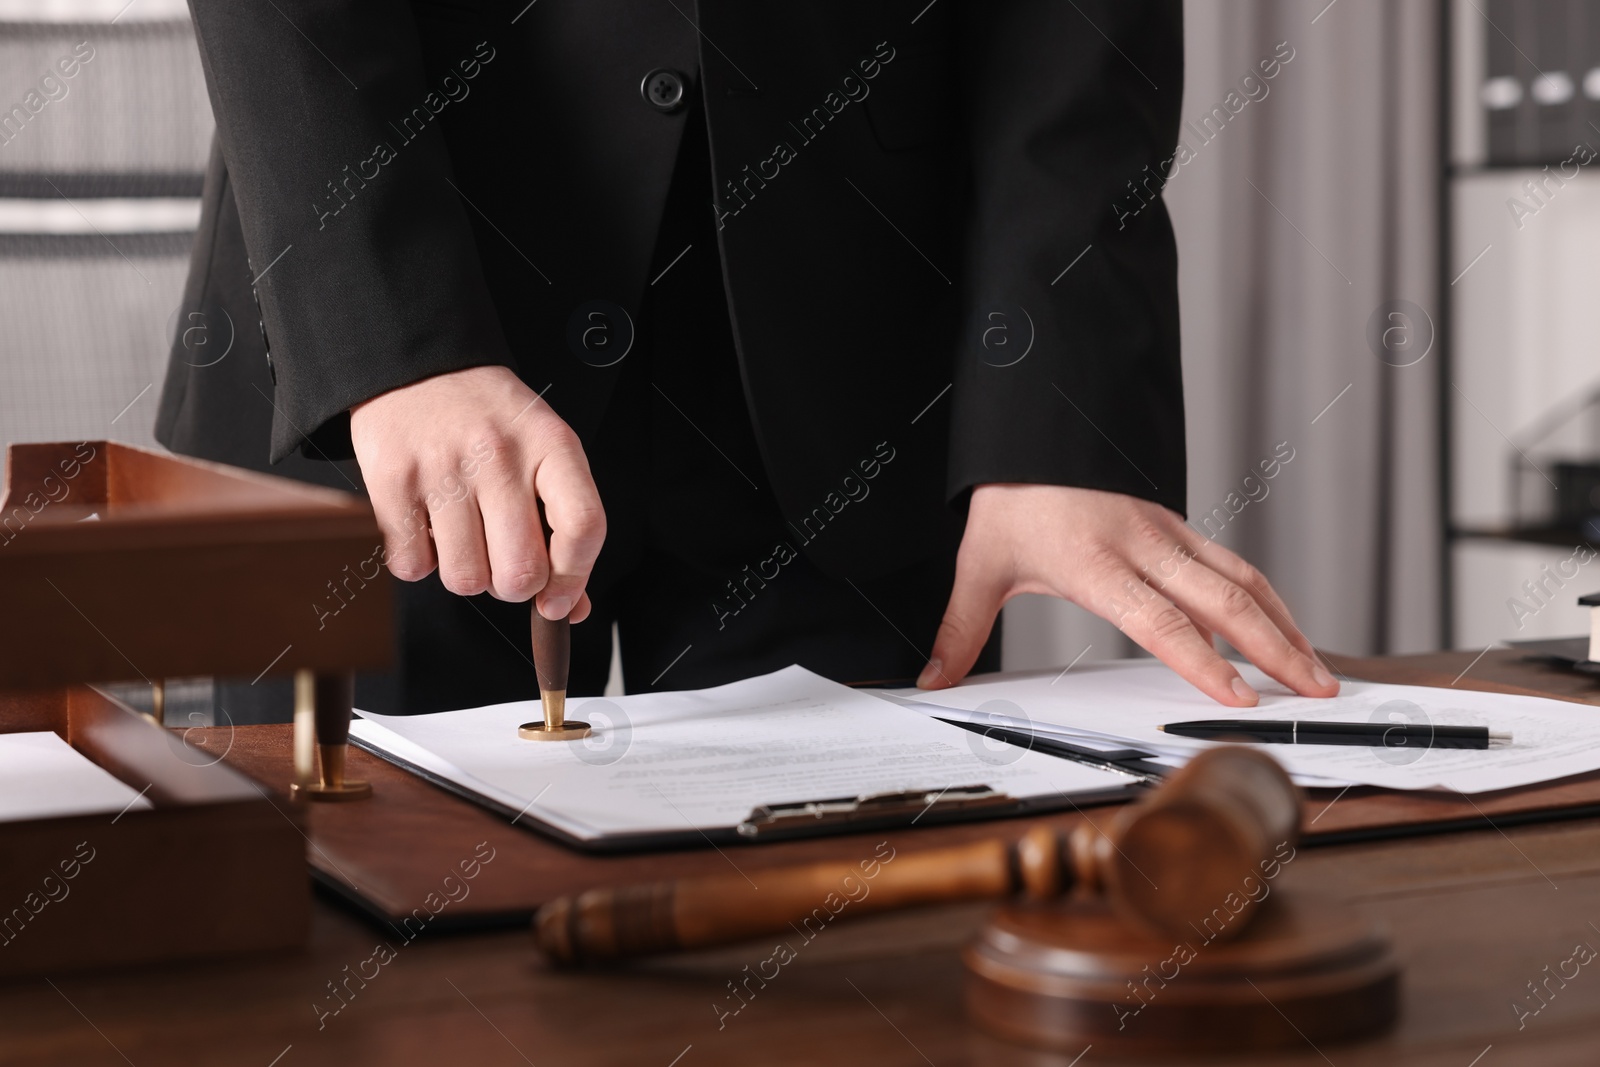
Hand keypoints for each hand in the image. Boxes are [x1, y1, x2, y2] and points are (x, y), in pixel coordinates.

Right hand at [350, 365, 605, 620]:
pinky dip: (420, 563)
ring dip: (465, 575)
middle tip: (503, 564)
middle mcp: (500, 456)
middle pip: (521, 572)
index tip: (559, 601)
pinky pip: (413, 567)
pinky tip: (428, 528)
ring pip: (466, 579)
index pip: (583, 528)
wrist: (417, 367)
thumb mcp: (542, 452)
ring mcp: (444, 468)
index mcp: (551, 445)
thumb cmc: (489, 419)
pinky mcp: (393, 482)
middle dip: (512, 587)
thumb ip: (563, 527)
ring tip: (463, 538)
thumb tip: (573, 608)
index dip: (575, 579)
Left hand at [917, 484, 1336, 705]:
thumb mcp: (978, 566)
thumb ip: (960, 629)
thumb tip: (933, 678)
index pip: (1161, 621)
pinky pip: (1230, 562)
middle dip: (1276, 649)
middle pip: (1223, 602)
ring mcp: (1166, 532)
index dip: (1204, 662)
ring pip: (1240, 577)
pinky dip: (1264, 597)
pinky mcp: (1175, 524)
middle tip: (1315, 690)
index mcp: (1096, 562)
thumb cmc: (1008, 499)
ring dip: (1283, 623)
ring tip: (1316, 667)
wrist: (1029, 430)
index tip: (1241, 698)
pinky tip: (1282, 626)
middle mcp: (1142, 546)